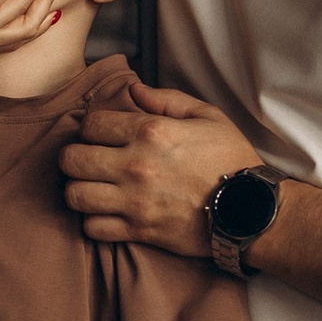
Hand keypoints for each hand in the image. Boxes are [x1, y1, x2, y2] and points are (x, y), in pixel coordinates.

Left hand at [58, 85, 263, 254]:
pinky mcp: (139, 231)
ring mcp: (135, 201)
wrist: (250, 210)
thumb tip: (134, 89)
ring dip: (79, 190)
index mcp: (150, 131)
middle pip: (71, 160)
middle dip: (75, 157)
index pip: (90, 124)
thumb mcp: (207, 116)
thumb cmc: (231, 160)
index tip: (101, 135)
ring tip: (93, 187)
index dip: (91, 128)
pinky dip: (94, 221)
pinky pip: (92, 228)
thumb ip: (167, 98)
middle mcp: (136, 165)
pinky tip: (106, 213)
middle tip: (89, 161)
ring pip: (75, 195)